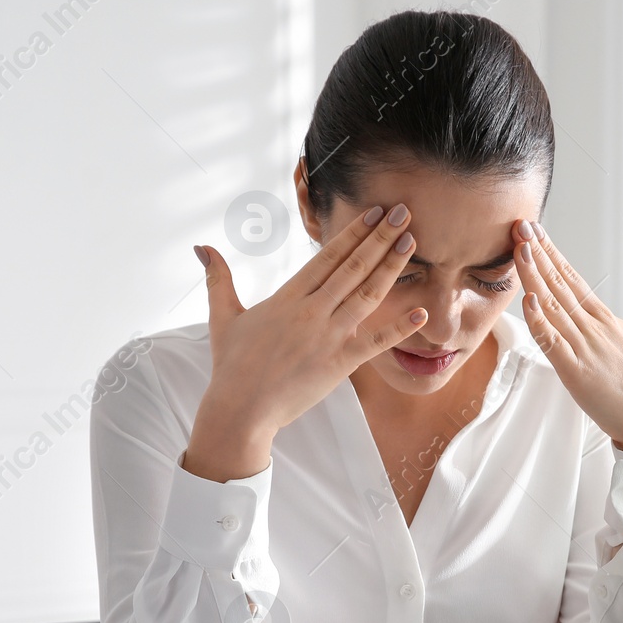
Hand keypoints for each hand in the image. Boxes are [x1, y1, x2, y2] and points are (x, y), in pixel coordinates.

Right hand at [180, 204, 427, 481]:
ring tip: (411, 243)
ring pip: (368, 295)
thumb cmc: (231, 366)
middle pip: (353, 267)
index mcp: (288, 297)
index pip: (328, 256)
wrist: (240, 409)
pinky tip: (422, 311)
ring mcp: (328, 336)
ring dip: (392, 267)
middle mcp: (312, 311)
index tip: (374, 213)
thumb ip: (218, 278)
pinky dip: (400, 327)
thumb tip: (201, 247)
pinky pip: (376, 342)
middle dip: (380, 238)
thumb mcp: (222, 316)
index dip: (353, 233)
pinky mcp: (340, 363)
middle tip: (403, 213)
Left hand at [513, 220, 622, 458]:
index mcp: (606, 319)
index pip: (574, 279)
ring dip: (534, 278)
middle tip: (521, 227)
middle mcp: (593, 328)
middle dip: (538, 255)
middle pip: (560, 286)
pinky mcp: (576, 372)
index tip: (536, 232)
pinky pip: (552, 343)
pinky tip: (528, 299)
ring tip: (520, 249)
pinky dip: (540, 321)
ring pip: (553, 308)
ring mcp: (584, 349)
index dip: (553, 253)